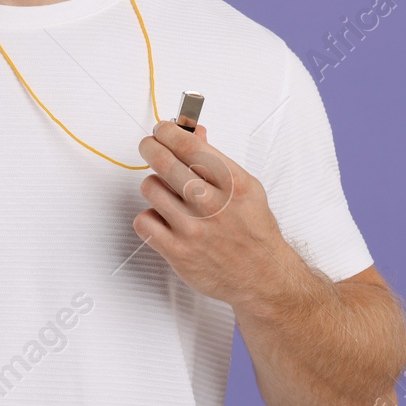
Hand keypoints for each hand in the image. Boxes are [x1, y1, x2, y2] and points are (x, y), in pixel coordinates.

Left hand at [133, 121, 300, 308]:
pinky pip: (143, 220)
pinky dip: (149, 216)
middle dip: (150, 147)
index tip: (162, 130)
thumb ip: (216, 159)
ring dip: (154, 185)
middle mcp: (212, 204)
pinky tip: (163, 218)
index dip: (168, 131)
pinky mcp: (177, 251)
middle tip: (150, 147)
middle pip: (163, 161)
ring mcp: (192, 229)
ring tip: (166, 192)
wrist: (262, 276)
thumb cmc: (252, 230)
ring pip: (149, 187)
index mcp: (233, 183)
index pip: (188, 145)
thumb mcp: (245, 188)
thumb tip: (192, 131)